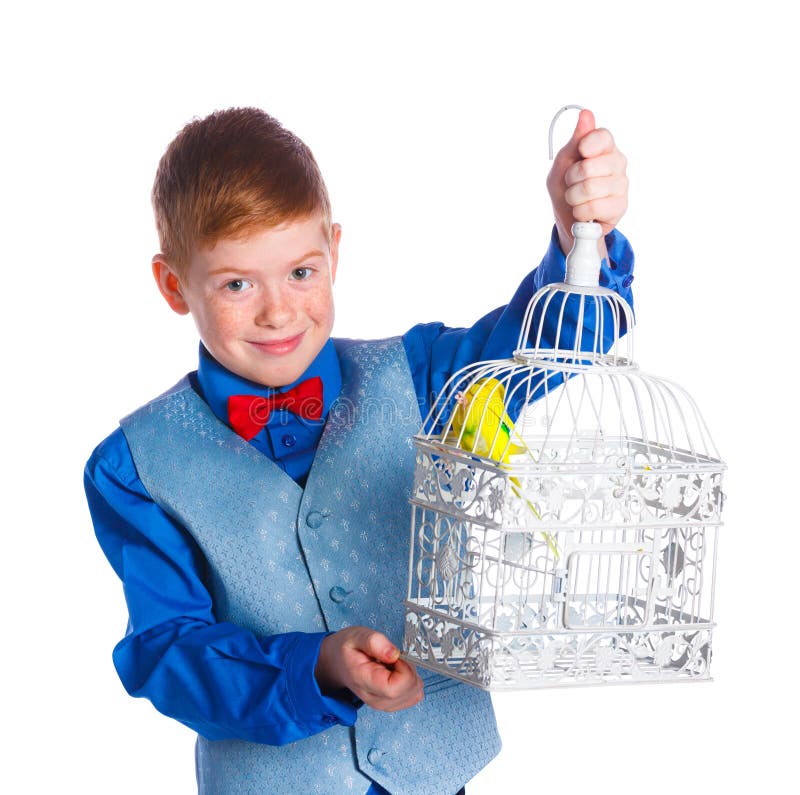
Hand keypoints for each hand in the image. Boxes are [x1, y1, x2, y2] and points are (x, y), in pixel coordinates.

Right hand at [315, 626, 423, 711]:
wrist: (338, 663)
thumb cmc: (348, 649)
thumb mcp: (357, 636)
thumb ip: (375, 642)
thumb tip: (394, 654)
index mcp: (365, 682)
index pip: (396, 688)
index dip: (405, 668)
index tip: (395, 656)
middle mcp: (376, 700)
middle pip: (410, 691)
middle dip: (409, 669)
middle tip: (392, 657)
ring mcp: (384, 705)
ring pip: (415, 693)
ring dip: (410, 674)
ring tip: (391, 664)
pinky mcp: (392, 704)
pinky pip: (414, 695)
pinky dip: (410, 681)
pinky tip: (396, 672)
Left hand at [546, 108, 628, 255]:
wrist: (569, 218)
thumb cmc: (566, 187)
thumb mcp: (563, 163)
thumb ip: (575, 141)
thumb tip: (586, 114)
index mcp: (604, 147)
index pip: (602, 137)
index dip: (587, 145)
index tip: (580, 153)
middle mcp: (617, 163)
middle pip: (589, 167)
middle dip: (571, 179)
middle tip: (572, 183)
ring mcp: (621, 185)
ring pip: (589, 189)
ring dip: (573, 197)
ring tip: (576, 198)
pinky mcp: (620, 206)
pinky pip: (593, 208)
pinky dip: (580, 212)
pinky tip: (584, 211)